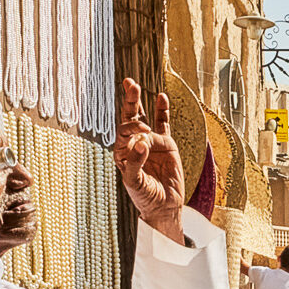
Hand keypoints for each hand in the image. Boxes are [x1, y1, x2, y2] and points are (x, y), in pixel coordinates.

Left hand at [111, 78, 187, 241]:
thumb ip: (136, 162)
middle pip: (129, 117)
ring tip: (137, 89)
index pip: (123, 131)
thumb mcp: (135, 181)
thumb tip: (143, 142)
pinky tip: (162, 97)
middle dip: (129, 101)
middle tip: (130, 83)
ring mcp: (151, 141)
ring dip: (141, 104)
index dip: (131, 129)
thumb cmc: (145, 196)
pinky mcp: (166, 144)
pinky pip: (163, 123)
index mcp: (122, 152)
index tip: (143, 135)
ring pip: (145, 117)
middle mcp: (135, 143)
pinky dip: (163, 111)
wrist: (164, 206)